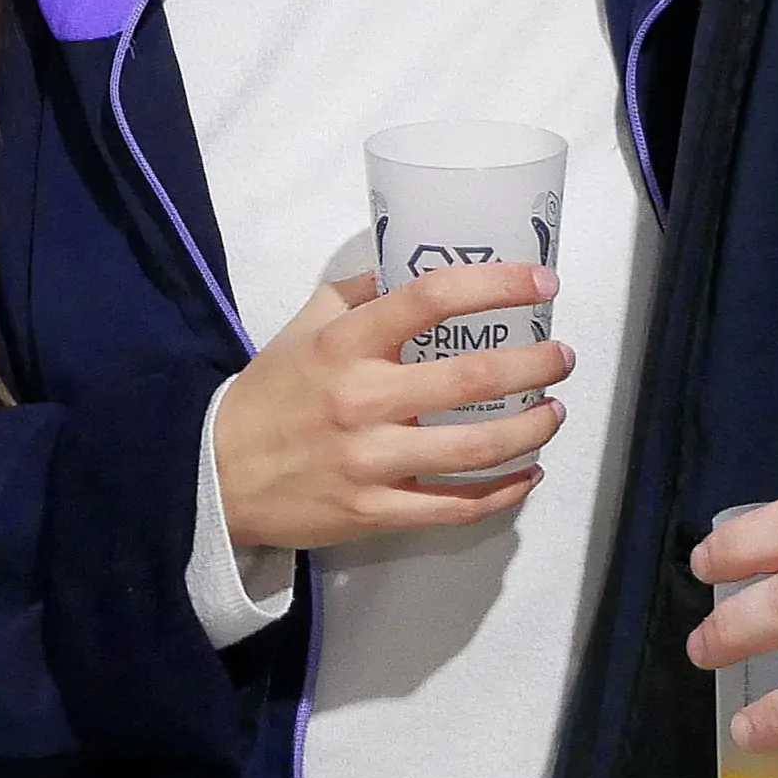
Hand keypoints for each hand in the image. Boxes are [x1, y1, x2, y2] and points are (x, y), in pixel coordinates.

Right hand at [212, 267, 569, 551]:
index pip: (430, 299)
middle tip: (560, 357)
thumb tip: (410, 264)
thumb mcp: (303, 326)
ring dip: (532, 428)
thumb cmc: (270, 393)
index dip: (496, 285)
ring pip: (477, 449)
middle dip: (534, 365)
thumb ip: (357, 294)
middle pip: (471, 378)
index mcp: (345, 344)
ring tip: (554, 412)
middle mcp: (362, 400)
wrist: (217, 474)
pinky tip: (528, 473)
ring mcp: (372, 462)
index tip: (541, 282)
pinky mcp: (377, 512)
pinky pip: (456, 508)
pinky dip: (504, 492)